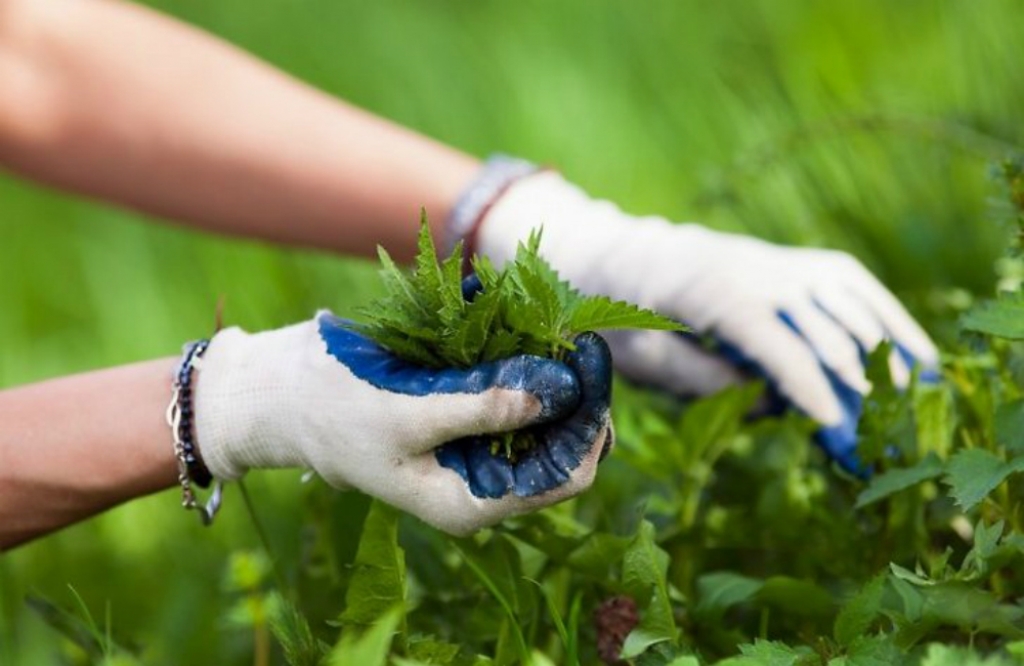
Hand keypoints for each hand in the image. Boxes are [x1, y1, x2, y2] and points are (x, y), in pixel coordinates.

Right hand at [193, 312, 612, 534]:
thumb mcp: (409, 414)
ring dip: (551, 370)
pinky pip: (509, 388)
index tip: (590, 364)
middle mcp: (481, 480)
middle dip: (574, 394)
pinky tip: (519, 322)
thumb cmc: (334, 411)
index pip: (564, 476)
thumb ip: (483, 408)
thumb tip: (556, 393)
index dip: (587, 424)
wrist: (277, 394)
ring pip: (541, 413)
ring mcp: (473, 445)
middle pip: (561, 443)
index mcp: (472, 501)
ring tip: (553, 324)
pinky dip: (519, 357)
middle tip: (579, 336)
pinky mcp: (462, 412)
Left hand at [476, 171, 937, 473]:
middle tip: (878, 431)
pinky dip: (885, 314)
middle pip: (821, 321)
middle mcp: (753, 268)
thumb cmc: (618, 312)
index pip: (774, 341)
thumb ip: (702, 381)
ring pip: (849, 297)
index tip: (835, 424)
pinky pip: (849, 283)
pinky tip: (913, 350)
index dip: (807, 384)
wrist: (619, 255)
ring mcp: (777, 259)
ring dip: (883, 346)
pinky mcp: (790, 262)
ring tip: (911, 397)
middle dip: (853, 378)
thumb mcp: (640, 357)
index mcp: (709, 292)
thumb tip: (772, 400)